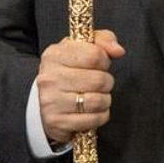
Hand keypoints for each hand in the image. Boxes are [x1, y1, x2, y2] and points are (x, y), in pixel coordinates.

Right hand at [37, 29, 123, 145]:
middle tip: (101, 83)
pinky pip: (94, 119)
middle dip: (107, 82)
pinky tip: (92, 111)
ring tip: (97, 96)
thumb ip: (103, 40)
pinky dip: (100, 116)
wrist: (45, 101)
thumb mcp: (82, 48)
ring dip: (105, 100)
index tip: (100, 64)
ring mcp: (51, 101)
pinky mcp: (57, 122)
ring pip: (98, 101)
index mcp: (54, 55)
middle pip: (99, 80)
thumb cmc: (69, 71)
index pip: (95, 55)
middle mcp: (49, 77)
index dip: (104, 61)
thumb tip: (118, 51)